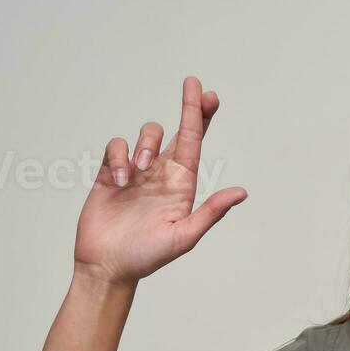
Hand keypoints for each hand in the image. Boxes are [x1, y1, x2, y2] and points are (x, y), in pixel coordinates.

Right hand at [73, 76, 246, 284]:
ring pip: (146, 134)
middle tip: (193, 84)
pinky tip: (118, 180)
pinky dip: (118, 157)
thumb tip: (241, 193)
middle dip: (187, 107)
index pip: (195, 144)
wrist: (108, 266)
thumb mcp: (184, 237)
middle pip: (176, 130)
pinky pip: (116, 147)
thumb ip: (210, 213)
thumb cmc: (147, 257)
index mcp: (182, 185)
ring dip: (144, 145)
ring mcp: (136, 172)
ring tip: (139, 171)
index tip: (210, 94)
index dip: (202, 118)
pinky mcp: (109, 173)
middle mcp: (162, 173)